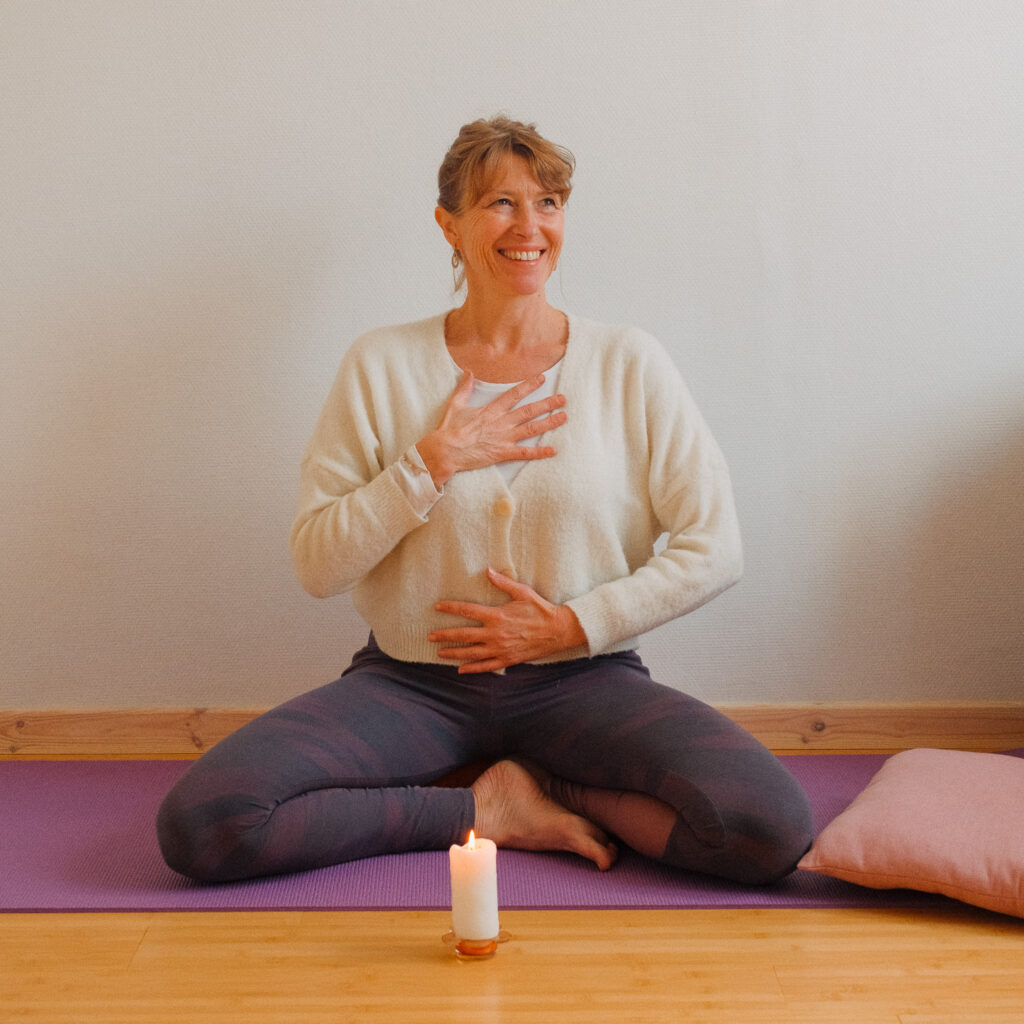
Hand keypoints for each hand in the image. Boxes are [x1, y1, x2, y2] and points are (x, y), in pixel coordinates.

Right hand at [416, 372, 566, 487]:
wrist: (446, 451)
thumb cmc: (449, 429)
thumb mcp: (455, 404)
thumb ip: (465, 388)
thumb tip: (469, 372)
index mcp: (491, 410)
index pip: (514, 395)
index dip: (529, 386)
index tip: (542, 379)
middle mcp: (501, 423)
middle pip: (529, 411)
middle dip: (547, 404)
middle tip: (563, 399)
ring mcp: (503, 438)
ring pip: (531, 429)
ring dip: (549, 423)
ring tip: (563, 417)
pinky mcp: (502, 453)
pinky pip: (524, 453)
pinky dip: (539, 452)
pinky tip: (553, 450)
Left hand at [428, 568, 586, 672]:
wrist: (558, 631)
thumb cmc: (540, 610)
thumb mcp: (523, 592)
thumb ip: (503, 582)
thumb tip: (488, 571)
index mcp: (497, 615)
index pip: (467, 611)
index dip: (450, 608)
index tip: (437, 607)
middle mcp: (495, 634)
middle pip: (463, 635)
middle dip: (445, 635)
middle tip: (430, 636)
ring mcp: (500, 649)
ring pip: (471, 653)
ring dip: (454, 653)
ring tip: (440, 653)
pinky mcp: (507, 659)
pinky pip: (486, 666)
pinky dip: (472, 669)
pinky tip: (461, 670)